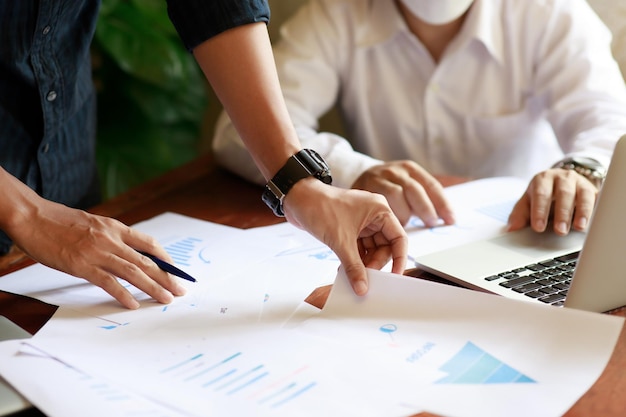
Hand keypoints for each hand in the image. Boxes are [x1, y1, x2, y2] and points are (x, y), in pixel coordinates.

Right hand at [1, 176, 186, 308]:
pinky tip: (133, 304)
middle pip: (146, 260)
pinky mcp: (81, 265)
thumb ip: (110, 236)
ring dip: (152, 287)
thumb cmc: (58, 220)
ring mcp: (97, 252)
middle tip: (180, 290)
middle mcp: (111, 238)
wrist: (32, 216)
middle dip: (166, 277)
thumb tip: (126, 251)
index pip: (149, 244)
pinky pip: (107, 282)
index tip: (176, 271)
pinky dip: (123, 294)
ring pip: (133, 272)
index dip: (165, 259)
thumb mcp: (93, 223)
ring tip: (166, 299)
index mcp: (115, 227)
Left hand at [283, 178, 407, 295]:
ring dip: (363, 263)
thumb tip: (362, 286)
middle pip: (385, 247)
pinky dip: (354, 259)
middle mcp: (374, 215)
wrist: (297, 199)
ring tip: (354, 276)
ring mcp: (362, 222)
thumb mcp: (341, 241)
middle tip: (366, 278)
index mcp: (380, 210)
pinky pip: (359, 248)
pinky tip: (346, 269)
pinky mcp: (350, 228)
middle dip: (375, 263)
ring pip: (371, 249)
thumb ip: (354, 266)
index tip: (394, 276)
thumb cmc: (320, 206)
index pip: (399, 238)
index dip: (399, 258)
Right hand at [352, 160, 454, 225]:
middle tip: (431, 223)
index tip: (451, 219)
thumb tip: (446, 217)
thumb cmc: (389, 188)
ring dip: (404, 212)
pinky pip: (378, 202)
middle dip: (425, 208)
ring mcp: (378, 177)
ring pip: (395, 194)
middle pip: (414, 189)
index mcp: (410, 169)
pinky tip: (391, 223)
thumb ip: (422, 199)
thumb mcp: (407, 187)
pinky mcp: (364, 186)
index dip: (442, 204)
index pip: (431, 185)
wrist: (360, 180)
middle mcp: (395, 170)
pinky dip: (388, 214)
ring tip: (406, 224)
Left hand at [507, 168, 598, 234]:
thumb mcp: (528, 202)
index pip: (540, 195)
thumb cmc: (542, 194)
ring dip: (582, 212)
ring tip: (579, 227)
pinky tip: (593, 222)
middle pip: (563, 193)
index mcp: (542, 179)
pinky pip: (597, 198)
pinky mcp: (593, 190)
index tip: (538, 227)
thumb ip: (519, 215)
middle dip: (561, 213)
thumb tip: (511, 229)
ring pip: (583, 194)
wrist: (561, 181)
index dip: (539, 211)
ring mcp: (579, 182)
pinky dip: (596, 209)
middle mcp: (562, 177)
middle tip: (560, 231)